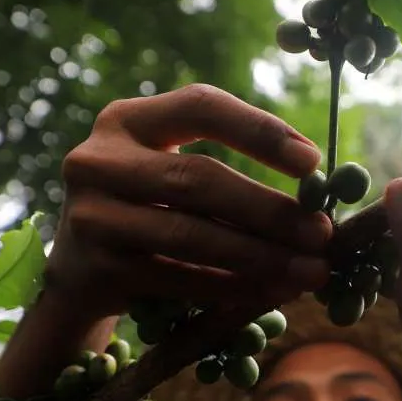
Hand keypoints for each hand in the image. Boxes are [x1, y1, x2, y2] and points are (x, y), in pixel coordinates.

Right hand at [45, 84, 333, 318]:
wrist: (78, 275)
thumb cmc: (148, 211)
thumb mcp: (169, 171)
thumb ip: (224, 167)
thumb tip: (319, 191)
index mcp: (126, 120)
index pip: (201, 107)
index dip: (260, 130)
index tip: (314, 163)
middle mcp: (98, 160)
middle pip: (199, 179)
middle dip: (270, 209)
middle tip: (323, 233)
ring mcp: (91, 216)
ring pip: (191, 235)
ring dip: (261, 257)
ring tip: (310, 272)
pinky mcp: (97, 268)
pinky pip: (179, 279)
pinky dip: (232, 289)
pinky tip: (273, 293)